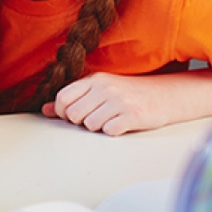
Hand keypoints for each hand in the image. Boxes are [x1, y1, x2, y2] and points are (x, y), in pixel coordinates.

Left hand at [42, 72, 164, 135]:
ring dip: (98, 128)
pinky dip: (112, 132)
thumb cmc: (129, 94)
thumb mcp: (100, 90)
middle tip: (95, 120)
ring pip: (90, 125)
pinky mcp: (133, 115)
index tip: (72, 117)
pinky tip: (121, 125)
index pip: (63, 97)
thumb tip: (45, 110)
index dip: (62, 112)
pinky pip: (109, 131)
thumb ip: (73, 98)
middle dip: (81, 122)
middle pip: (74, 114)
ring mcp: (119, 101)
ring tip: (111, 120)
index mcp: (94, 80)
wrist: (167, 95)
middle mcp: (105, 88)